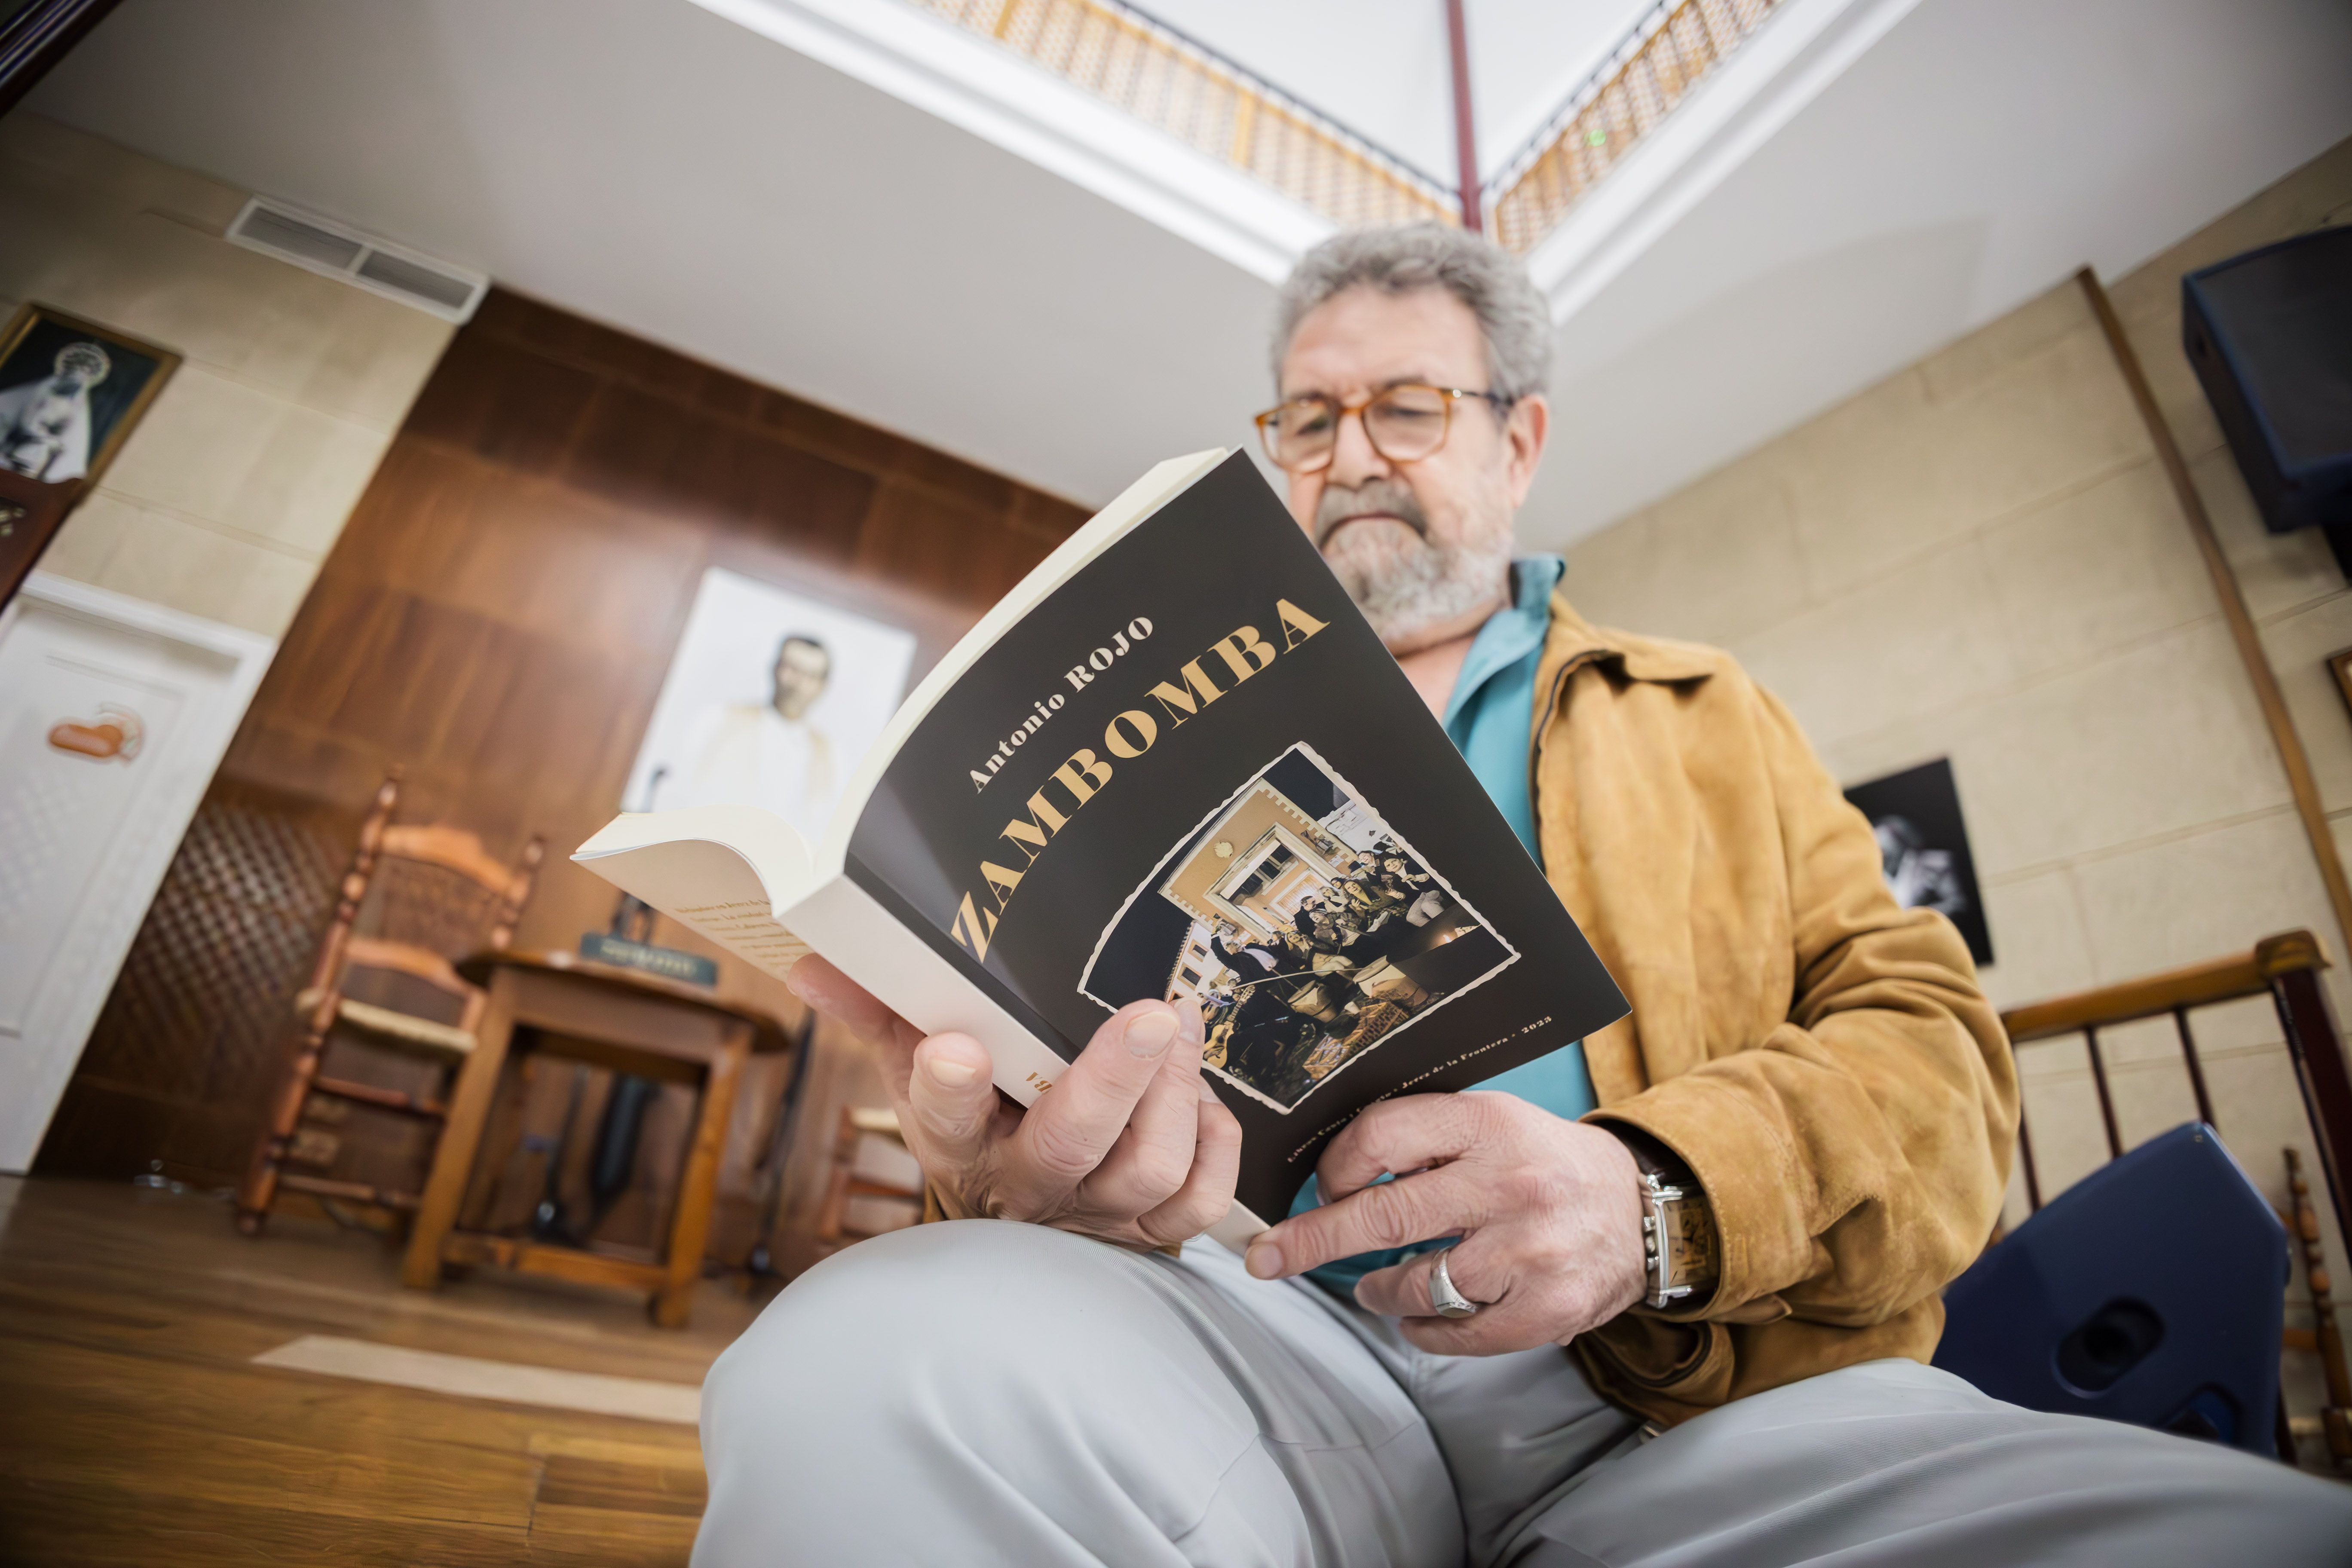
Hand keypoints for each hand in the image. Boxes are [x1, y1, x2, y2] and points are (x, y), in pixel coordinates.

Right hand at [786, 956, 1242, 1250]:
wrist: (1026, 1208)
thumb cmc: (980, 1114)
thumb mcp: (918, 1062)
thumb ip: (879, 1007)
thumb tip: (816, 965)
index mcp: (959, 1143)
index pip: (941, 1119)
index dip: (949, 1087)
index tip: (956, 1046)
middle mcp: (1028, 1187)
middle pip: (1070, 1145)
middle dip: (1113, 1079)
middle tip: (1150, 1014)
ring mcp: (1096, 1214)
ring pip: (1148, 1169)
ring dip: (1175, 1095)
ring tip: (1180, 1026)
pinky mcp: (1153, 1231)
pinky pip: (1199, 1203)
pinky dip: (1215, 1149)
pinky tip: (1208, 1102)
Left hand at [1242, 1091, 1646, 1353]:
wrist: (1640, 1209)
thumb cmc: (1546, 1162)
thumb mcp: (1492, 1122)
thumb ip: (1425, 1137)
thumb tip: (1333, 1172)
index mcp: (1488, 1123)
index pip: (1381, 1136)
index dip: (1336, 1166)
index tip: (1323, 1186)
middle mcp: (1508, 1182)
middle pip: (1383, 1215)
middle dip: (1312, 1241)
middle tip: (1270, 1258)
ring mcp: (1529, 1250)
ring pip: (1415, 1283)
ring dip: (1377, 1289)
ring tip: (1373, 1285)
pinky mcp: (1547, 1307)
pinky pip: (1457, 1332)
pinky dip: (1424, 1331)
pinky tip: (1417, 1320)